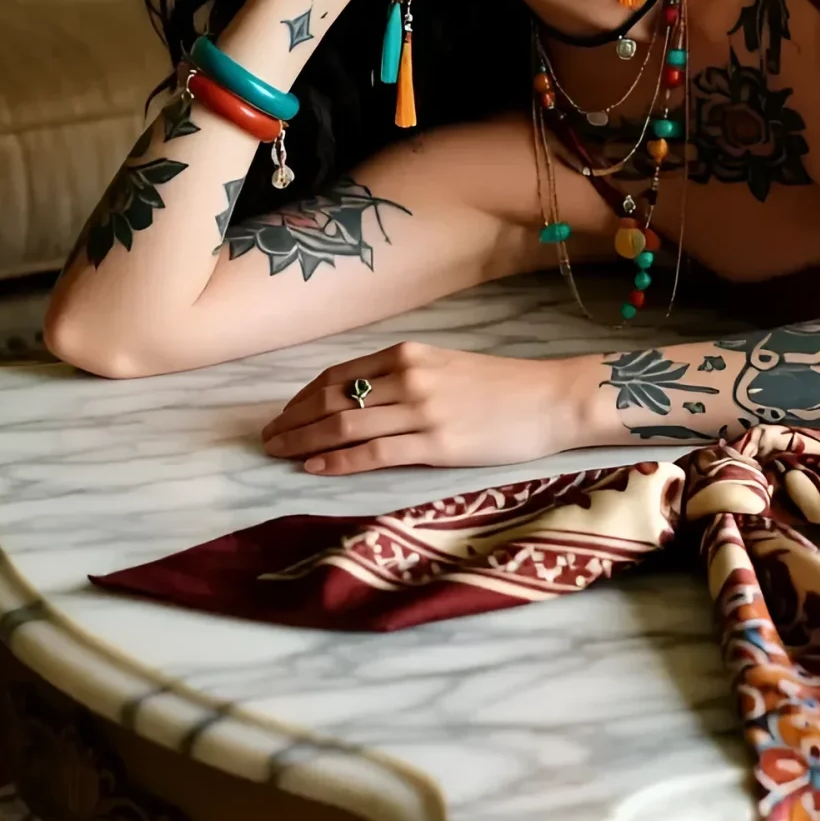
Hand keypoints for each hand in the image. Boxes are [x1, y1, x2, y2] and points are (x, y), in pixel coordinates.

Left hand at [260, 339, 593, 473]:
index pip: (338, 375)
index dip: (302, 397)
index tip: (284, 413)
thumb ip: (405, 376)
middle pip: (331, 399)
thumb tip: (361, 398)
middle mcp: (408, 376)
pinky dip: (337, 460)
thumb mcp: (447, 366)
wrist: (552, 400)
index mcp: (408, 354)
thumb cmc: (504, 386)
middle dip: (292, 419)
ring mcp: (421, 411)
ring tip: (278, 453)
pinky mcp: (435, 444)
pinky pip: (373, 453)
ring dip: (303, 440)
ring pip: (344, 425)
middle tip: (267, 438)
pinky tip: (314, 467)